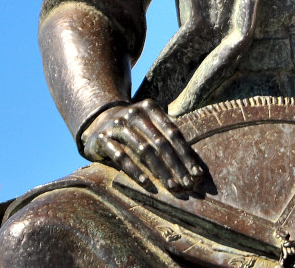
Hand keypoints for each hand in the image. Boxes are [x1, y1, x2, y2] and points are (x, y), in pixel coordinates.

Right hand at [81, 99, 204, 193]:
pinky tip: (147, 184)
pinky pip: (121, 156)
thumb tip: (195, 162)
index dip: (186, 153)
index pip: (173, 132)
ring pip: (144, 150)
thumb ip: (167, 135)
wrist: (97, 123)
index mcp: (150, 108)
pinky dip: (135, 171)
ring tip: (172, 186)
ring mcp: (117, 125)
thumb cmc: (133, 128)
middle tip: (188, 184)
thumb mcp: (149, 124)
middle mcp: (134, 113)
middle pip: (161, 142)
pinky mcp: (102, 139)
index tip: (197, 173)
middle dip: (176, 165)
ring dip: (160, 171)